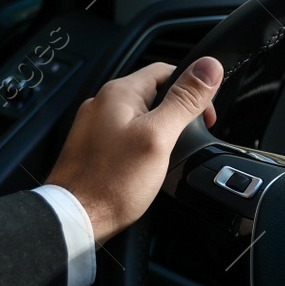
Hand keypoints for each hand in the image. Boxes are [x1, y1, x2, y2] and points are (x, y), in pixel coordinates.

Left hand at [44, 57, 223, 243]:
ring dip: (161, 130)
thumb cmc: (111, 183)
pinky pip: (127, 135)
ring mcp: (95, 126)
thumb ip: (184, 100)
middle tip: (188, 139)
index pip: (167, 71)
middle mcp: (103, 104)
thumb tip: (209, 66)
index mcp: (119, 93)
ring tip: (168, 155)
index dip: (193, 89)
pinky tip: (147, 165)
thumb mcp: (159, 137)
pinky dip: (143, 145)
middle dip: (177, 113)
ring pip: (141, 116)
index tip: (206, 115)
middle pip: (154, 94)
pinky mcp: (93, 147)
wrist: (75, 219)